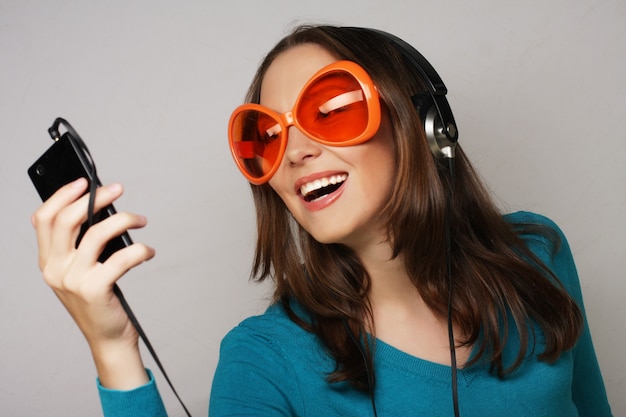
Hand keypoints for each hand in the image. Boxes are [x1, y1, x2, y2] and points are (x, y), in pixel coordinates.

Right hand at [32, 178, 154, 388]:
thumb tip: (101, 209)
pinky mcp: (95, 289)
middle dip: (94, 198)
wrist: (108, 339)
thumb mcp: (81, 271)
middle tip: (118, 189)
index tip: (84, 182)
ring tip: (141, 220)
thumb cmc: (100, 301)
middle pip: (67, 219)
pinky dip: (140, 250)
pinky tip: (149, 252)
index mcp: (48, 262)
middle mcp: (55, 270)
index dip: (62, 195)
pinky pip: (121, 257)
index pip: (43, 219)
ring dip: (124, 219)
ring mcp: (73, 280)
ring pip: (96, 233)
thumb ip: (81, 245)